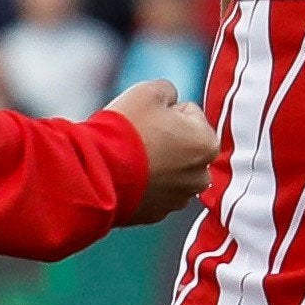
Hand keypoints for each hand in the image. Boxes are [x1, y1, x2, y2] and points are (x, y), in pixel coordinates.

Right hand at [106, 77, 215, 221]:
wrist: (96, 174)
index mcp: (207, 144)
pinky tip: (126, 176)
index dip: (165, 110)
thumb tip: (169, 98)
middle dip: (166, 138)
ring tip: (131, 157)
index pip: (190, 113)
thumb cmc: (126, 131)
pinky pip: (153, 191)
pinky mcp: (156, 214)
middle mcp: (200, 176)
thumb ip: (168, 90)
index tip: (147, 118)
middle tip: (139, 136)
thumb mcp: (149, 91)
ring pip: (169, 170)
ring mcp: (178, 199)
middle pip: (183, 144)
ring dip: (155, 162)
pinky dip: (143, 183)